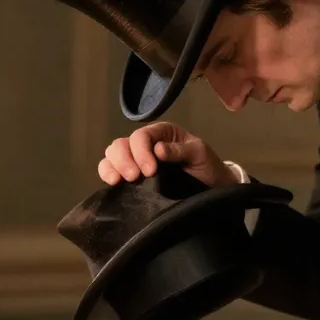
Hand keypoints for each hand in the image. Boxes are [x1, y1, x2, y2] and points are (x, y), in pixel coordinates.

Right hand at [98, 122, 236, 187]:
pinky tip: (113, 183)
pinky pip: (111, 171)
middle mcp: (144, 144)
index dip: (141, 151)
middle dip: (124, 160)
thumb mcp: (199, 153)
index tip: (150, 171)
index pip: (141, 136)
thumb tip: (158, 149)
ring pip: (112, 156)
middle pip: (121, 144)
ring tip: (119, 181)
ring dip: (112, 167)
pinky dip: (108, 174)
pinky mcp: (131, 177)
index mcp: (161, 133)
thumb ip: (180, 150)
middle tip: (134, 177)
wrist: (211, 187)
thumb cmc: (206, 166)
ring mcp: (135, 160)